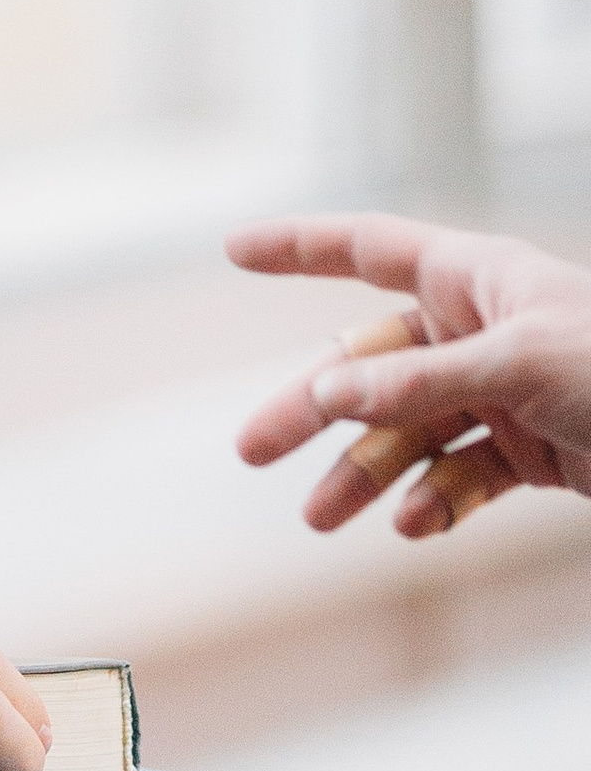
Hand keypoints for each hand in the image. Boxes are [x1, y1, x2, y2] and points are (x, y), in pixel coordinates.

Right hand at [232, 213, 590, 534]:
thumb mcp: (522, 366)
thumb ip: (422, 381)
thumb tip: (330, 394)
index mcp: (480, 279)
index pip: (370, 249)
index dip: (301, 246)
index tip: (236, 250)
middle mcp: (484, 330)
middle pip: (374, 362)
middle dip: (315, 407)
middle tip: (254, 449)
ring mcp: (506, 392)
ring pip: (412, 428)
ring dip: (366, 470)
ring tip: (320, 518)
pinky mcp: (535, 450)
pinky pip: (464, 471)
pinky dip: (437, 497)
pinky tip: (414, 523)